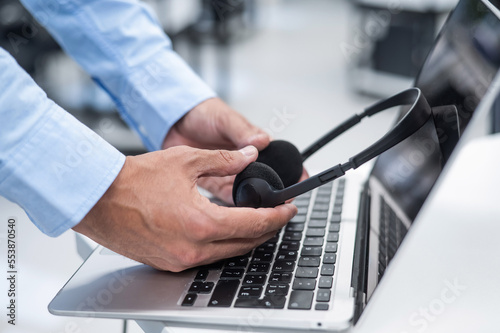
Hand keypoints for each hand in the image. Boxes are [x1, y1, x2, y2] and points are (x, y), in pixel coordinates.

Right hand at [73, 145, 296, 271]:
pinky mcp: (169, 264)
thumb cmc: (134, 180)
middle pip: (246, 244)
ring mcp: (180, 260)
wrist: (98, 199)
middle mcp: (193, 248)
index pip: (253, 224)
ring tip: (258, 222)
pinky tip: (226, 231)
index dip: (277, 216)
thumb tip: (248, 156)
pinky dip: (223, 245)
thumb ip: (223, 160)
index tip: (289, 209)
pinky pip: (207, 258)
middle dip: (268, 230)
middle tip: (279, 215)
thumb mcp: (185, 160)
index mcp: (201, 223)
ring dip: (247, 239)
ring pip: (228, 254)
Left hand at [163, 97, 307, 202]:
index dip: (290, 172)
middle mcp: (243, 162)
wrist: (174, 120)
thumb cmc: (203, 113)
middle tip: (280, 203)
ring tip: (260, 211)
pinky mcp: (213, 182)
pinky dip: (232, 206)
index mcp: (252, 145)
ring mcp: (229, 174)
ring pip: (247, 192)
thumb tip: (262, 141)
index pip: (277, 161)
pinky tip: (236, 213)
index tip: (300, 182)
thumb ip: (242, 131)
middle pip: (264, 181)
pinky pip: (226, 198)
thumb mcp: (225, 119)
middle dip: (273, 192)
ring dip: (253, 201)